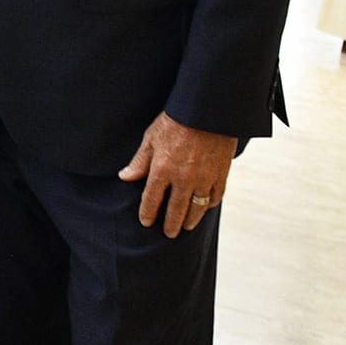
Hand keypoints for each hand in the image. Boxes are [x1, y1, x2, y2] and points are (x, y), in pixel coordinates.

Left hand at [117, 112, 234, 237]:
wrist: (207, 111)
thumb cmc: (175, 121)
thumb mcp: (151, 138)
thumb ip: (139, 161)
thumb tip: (125, 177)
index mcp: (162, 169)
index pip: (152, 199)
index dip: (148, 213)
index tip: (146, 222)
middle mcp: (183, 179)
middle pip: (176, 210)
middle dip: (171, 224)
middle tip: (169, 234)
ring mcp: (204, 178)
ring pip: (197, 207)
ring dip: (191, 219)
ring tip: (187, 227)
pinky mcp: (221, 174)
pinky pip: (215, 195)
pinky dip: (209, 204)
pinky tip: (205, 207)